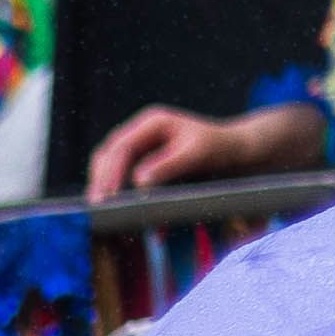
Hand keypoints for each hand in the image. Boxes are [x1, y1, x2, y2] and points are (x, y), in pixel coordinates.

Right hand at [85, 99, 323, 197]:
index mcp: (152, 122)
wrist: (239, 151)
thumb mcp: (199, 153)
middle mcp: (141, 132)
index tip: (106, 197)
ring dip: (105, 189)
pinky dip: (118, 195)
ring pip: (110, 167)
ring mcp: (140, 148)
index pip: (121, 147)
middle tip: (95, 208)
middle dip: (100, 182)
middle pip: (107, 155)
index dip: (110, 173)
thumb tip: (138, 181)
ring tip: (102, 213)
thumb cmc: (221, 148)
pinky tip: (120, 213)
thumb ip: (169, 164)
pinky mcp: (143, 164)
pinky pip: (122, 178)